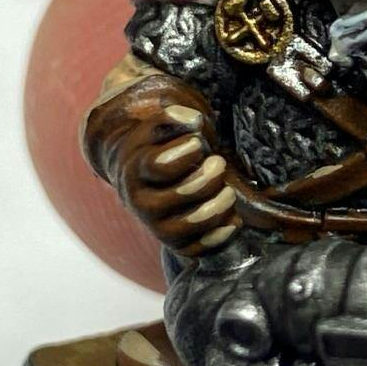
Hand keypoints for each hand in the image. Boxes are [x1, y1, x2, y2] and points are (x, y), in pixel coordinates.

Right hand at [82, 71, 238, 257]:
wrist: (142, 180)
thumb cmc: (158, 148)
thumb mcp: (158, 128)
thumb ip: (174, 117)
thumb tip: (195, 122)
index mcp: (134, 170)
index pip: (162, 165)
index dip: (188, 151)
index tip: (198, 143)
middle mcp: (141, 203)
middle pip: (184, 193)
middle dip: (211, 175)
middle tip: (219, 163)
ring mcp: (157, 228)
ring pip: (194, 222)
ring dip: (221, 204)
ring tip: (228, 191)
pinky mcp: (176, 246)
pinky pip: (202, 247)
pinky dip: (223, 232)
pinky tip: (232, 218)